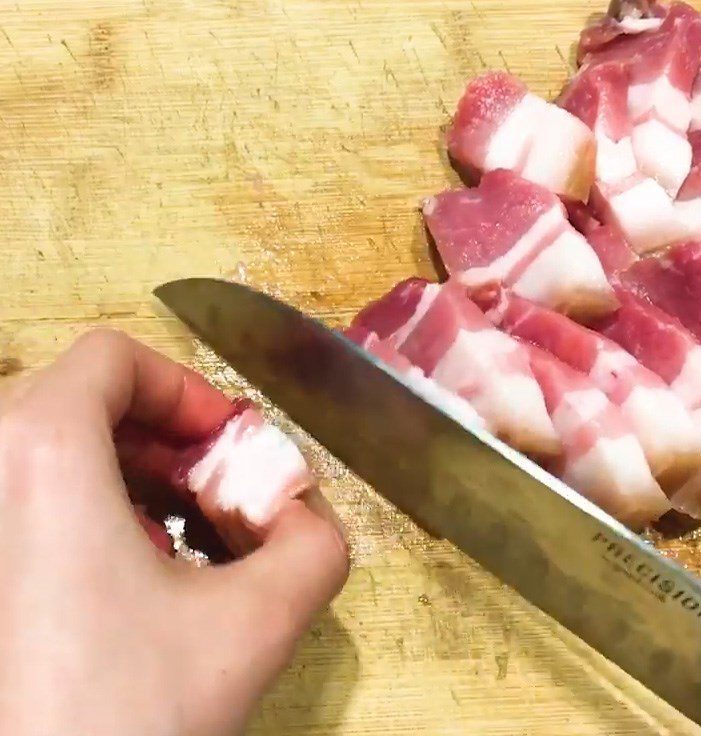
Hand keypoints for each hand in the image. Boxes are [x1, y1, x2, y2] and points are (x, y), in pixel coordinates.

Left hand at [0, 329, 348, 735]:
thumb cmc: (119, 719)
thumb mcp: (256, 624)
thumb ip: (316, 546)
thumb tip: (304, 510)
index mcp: (41, 452)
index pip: (112, 357)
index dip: (186, 391)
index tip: (227, 448)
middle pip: (83, 400)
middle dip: (164, 440)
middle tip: (210, 493)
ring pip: (53, 450)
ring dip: (127, 476)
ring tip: (173, 538)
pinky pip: (27, 496)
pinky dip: (85, 511)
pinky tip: (124, 576)